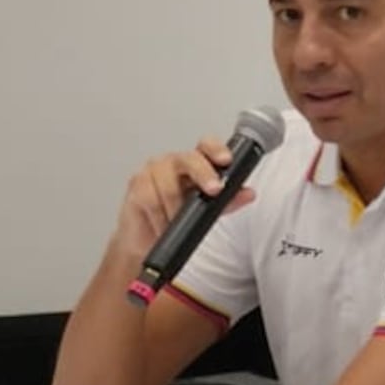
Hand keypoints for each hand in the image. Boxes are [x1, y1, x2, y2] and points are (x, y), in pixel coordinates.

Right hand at [112, 139, 254, 263]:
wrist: (146, 239)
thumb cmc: (176, 218)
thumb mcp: (208, 212)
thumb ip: (228, 201)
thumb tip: (248, 193)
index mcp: (193, 163)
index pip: (206, 146)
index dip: (216, 149)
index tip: (226, 160)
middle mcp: (173, 162)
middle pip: (188, 159)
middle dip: (203, 174)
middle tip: (213, 190)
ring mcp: (153, 171)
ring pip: (169, 186)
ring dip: (177, 209)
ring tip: (178, 222)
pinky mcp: (136, 185)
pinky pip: (151, 200)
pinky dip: (161, 217)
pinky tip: (163, 225)